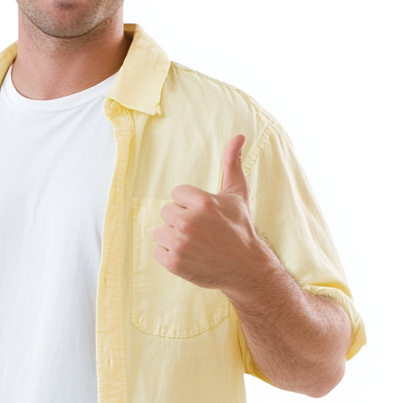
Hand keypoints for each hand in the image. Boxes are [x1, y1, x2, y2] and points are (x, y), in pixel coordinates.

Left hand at [153, 134, 260, 290]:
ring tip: (194, 244)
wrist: (245, 267)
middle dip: (180, 220)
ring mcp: (180, 244)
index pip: (177, 194)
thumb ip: (232, 163)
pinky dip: (169, 255)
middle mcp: (189, 222)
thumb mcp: (237, 193)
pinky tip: (188, 255)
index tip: (205, 215)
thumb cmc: (240, 228)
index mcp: (202, 202)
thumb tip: (239, 136)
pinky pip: (157, 251)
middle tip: (200, 231)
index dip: (190, 204)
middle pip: (166, 212)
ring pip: (160, 232)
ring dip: (173, 237)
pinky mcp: (174, 262)